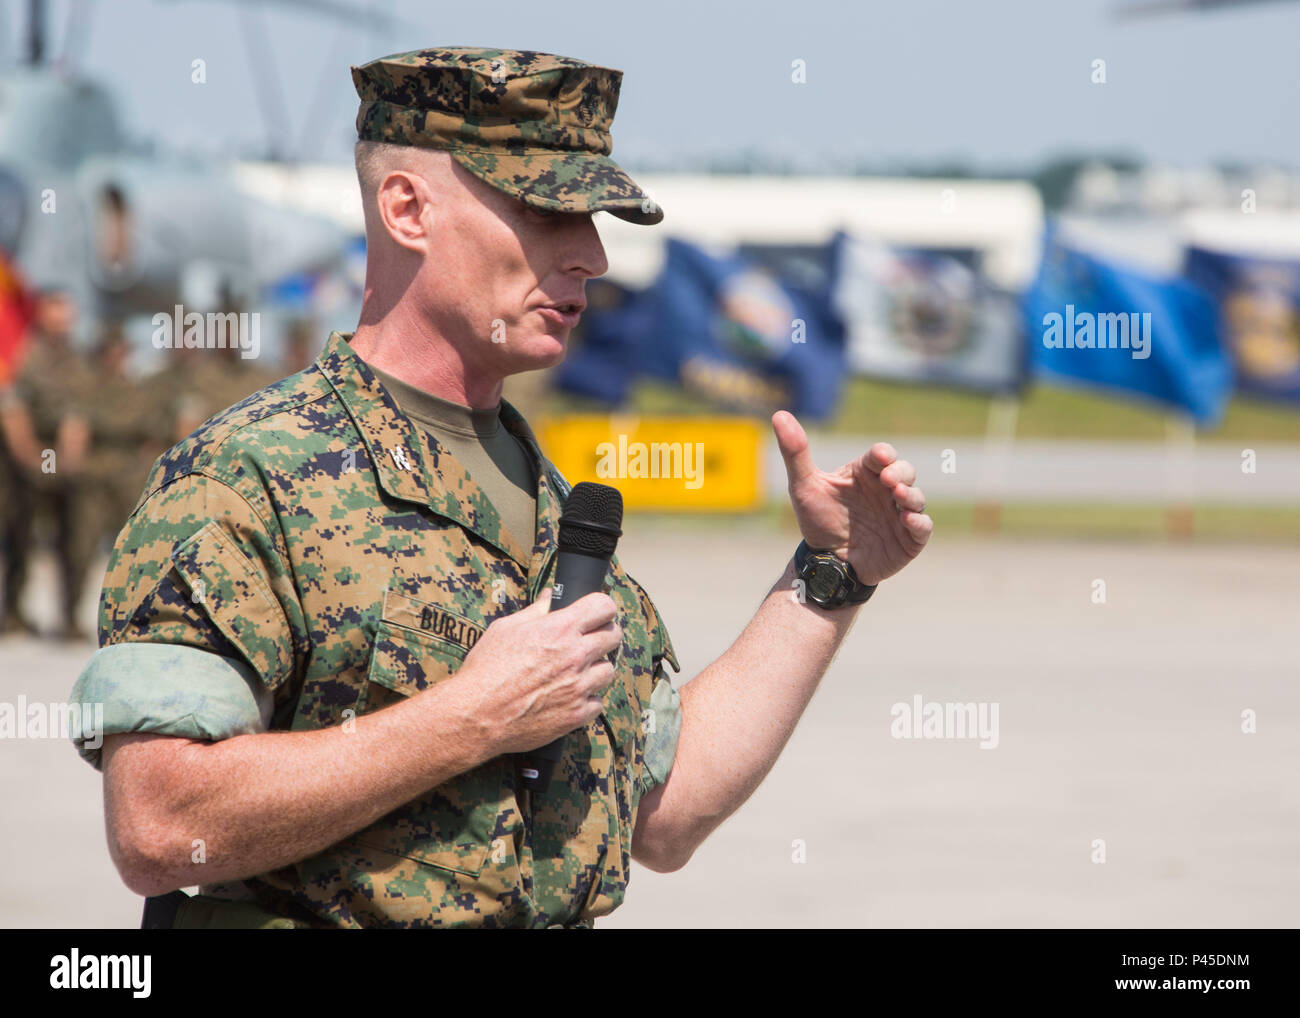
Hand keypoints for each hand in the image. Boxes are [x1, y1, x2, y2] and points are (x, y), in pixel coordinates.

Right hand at [447, 589, 622, 756]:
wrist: (476, 714)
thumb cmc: (485, 670)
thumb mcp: (505, 629)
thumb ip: (534, 612)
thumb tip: (548, 597)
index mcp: (559, 628)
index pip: (604, 606)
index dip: (602, 609)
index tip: (597, 615)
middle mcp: (575, 655)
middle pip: (614, 636)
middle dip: (603, 636)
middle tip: (589, 643)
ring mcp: (579, 686)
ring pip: (609, 671)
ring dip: (595, 670)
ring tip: (575, 674)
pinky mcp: (577, 714)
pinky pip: (598, 703)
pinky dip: (587, 700)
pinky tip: (569, 698)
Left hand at [774, 410, 932, 586]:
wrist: (825, 561)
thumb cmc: (818, 520)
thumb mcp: (804, 486)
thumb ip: (795, 453)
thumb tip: (779, 415)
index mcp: (866, 473)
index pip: (881, 455)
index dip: (883, 454)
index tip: (880, 457)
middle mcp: (886, 490)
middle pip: (905, 471)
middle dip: (900, 472)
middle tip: (888, 480)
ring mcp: (899, 513)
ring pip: (916, 497)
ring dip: (911, 494)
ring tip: (898, 496)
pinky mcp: (909, 538)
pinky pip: (923, 526)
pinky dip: (919, 522)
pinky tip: (907, 520)